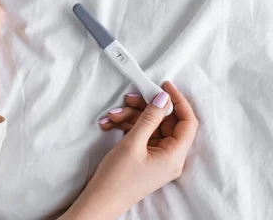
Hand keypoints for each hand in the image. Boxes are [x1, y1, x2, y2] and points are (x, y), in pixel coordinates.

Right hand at [62, 81, 198, 219]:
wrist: (101, 201)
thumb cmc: (117, 178)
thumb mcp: (133, 143)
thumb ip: (150, 118)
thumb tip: (163, 98)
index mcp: (175, 155)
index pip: (187, 121)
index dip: (178, 101)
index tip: (164, 86)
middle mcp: (171, 157)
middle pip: (166, 122)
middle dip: (145, 108)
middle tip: (129, 99)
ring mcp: (158, 157)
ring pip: (151, 126)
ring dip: (132, 117)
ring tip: (113, 116)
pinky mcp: (146, 158)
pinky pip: (142, 135)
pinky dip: (127, 127)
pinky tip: (110, 124)